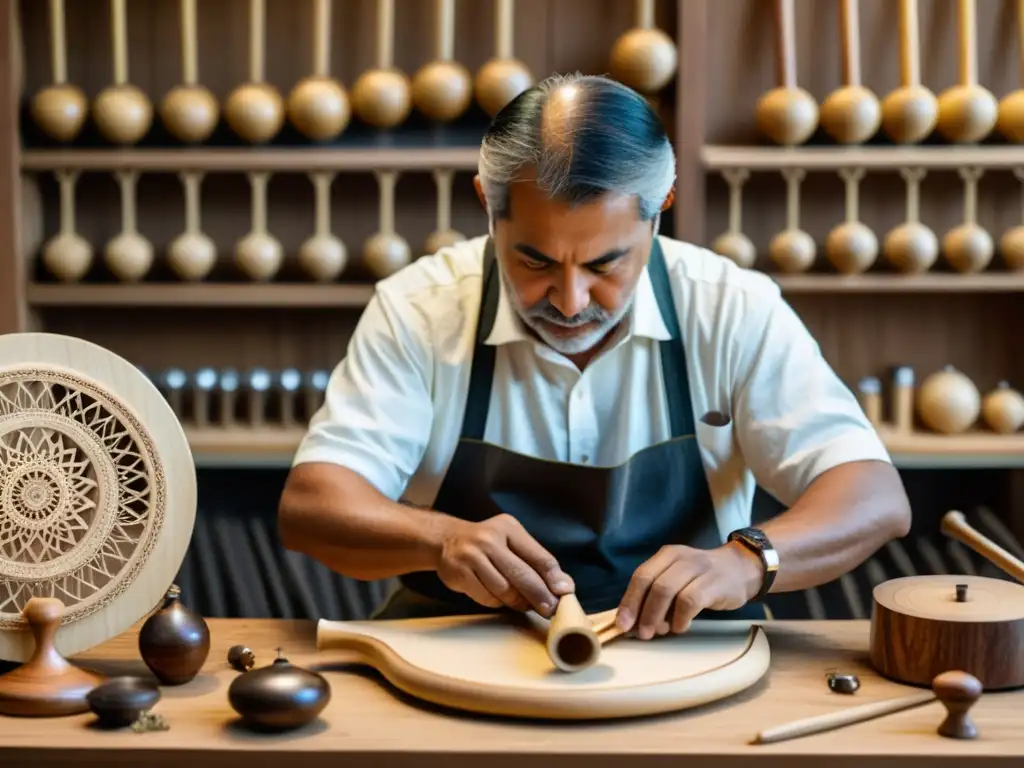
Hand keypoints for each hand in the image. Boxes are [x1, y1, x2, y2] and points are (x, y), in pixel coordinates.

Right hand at [435, 513, 573, 615]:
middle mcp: (489, 539)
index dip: (553, 577)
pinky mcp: (458, 573)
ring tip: (524, 604)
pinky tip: (500, 598)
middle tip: (550, 610)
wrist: (447, 540)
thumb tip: (564, 586)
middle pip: (521, 574)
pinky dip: (497, 602)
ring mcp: (471, 556)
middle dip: (539, 596)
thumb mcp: (512, 542)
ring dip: (518, 601)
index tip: (564, 593)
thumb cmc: (488, 544)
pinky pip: (486, 597)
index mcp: (508, 528)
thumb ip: (536, 561)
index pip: (538, 555)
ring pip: (504, 589)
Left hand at [615, 543, 762, 639]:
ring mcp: (698, 568)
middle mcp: (680, 558)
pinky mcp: (714, 584)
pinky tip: (680, 627)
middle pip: (652, 584)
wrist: (742, 569)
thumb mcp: (678, 577)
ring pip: (668, 591)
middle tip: (642, 634)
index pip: (641, 576)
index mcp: (667, 555)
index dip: (629, 601)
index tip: (622, 624)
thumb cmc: (703, 578)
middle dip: (642, 612)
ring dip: (659, 616)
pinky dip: (681, 618)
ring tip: (660, 632)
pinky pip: (690, 601)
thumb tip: (634, 621)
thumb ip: (657, 593)